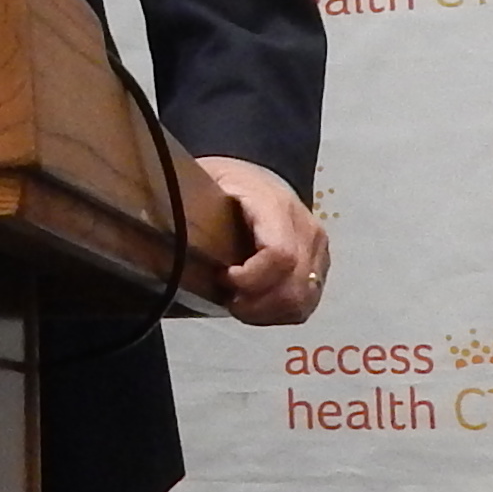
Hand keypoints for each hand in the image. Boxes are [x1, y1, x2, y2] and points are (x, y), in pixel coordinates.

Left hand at [199, 157, 327, 325]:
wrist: (259, 178)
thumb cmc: (229, 184)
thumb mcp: (207, 184)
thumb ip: (197, 210)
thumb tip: (173, 239)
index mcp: (278, 207)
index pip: (280, 256)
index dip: (250, 279)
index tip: (222, 277)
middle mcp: (307, 230)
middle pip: (294, 288)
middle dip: (255, 305)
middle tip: (227, 298)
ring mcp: (318, 252)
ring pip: (302, 302)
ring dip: (265, 313)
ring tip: (239, 303)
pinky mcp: (319, 269)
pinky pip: (305, 305)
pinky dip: (277, 314)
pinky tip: (255, 305)